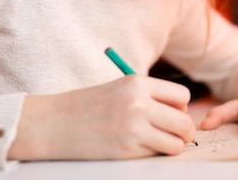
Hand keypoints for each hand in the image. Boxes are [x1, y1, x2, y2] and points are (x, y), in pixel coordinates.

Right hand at [8, 76, 195, 160]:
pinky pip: (156, 154)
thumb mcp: (120, 88)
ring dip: (173, 145)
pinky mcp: (126, 150)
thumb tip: (183, 114)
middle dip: (185, 131)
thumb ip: (150, 97)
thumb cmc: (88, 106)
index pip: (182, 96)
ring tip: (161, 143)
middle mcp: (138, 103)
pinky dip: (155, 153)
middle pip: (184, 121)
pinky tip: (140, 148)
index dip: (182, 107)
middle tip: (178, 135)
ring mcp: (133, 128)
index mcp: (137, 83)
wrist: (52, 123)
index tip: (174, 114)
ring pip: (176, 142)